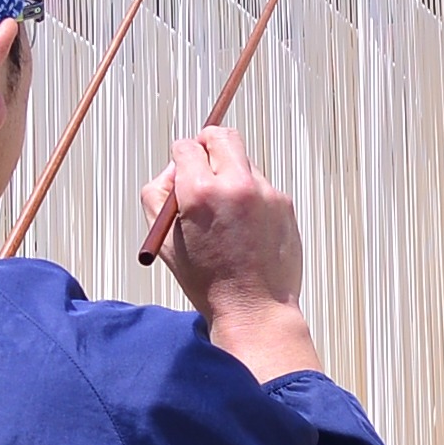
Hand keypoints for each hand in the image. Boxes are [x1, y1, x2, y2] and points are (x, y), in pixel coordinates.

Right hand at [145, 127, 317, 381]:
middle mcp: (235, 184)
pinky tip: (246, 229)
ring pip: (243, 162)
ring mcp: (264, 192)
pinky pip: (262, 187)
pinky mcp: (284, 203)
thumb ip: (159, 195)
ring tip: (227, 216)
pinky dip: (251, 198)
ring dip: (231, 175)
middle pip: (221, 136)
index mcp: (199, 192)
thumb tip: (174, 169)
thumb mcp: (164, 239)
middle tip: (204, 161)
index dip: (180, 157)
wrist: (253, 308)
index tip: (182, 168)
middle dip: (207, 143)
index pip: (186, 146)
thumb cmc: (205, 279)